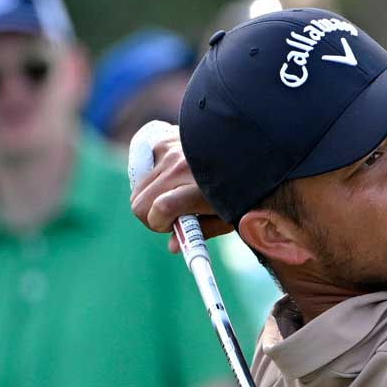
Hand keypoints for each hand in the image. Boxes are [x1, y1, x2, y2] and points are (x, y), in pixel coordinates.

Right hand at [126, 126, 231, 249]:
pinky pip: (143, 167)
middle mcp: (180, 167)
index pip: (162, 209)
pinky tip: (171, 178)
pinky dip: (152, 178)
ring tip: (174, 195)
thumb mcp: (228, 216)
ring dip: (150, 198)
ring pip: (138, 188)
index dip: (160, 225)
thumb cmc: (242, 188)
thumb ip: (200, 232)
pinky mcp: (163, 140)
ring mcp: (169, 151)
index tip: (172, 228)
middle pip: (139, 203)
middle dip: (150, 217)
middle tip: (171, 217)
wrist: (248, 146)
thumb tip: (172, 247)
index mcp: (200, 189)